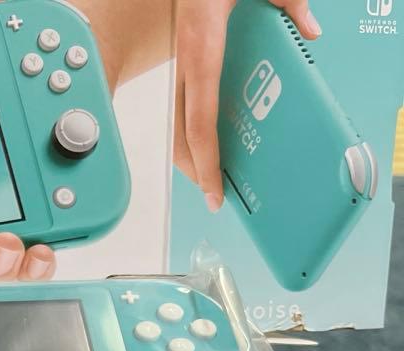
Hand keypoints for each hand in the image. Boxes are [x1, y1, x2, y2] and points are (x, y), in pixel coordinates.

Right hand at [175, 0, 319, 211]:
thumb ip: (287, 2)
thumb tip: (310, 29)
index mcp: (202, 48)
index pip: (199, 119)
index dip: (205, 159)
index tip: (213, 187)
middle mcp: (186, 61)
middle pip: (181, 131)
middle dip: (195, 168)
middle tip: (214, 194)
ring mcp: (182, 61)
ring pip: (178, 120)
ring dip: (190, 152)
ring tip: (211, 174)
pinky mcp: (185, 57)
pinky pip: (184, 102)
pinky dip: (192, 128)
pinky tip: (209, 139)